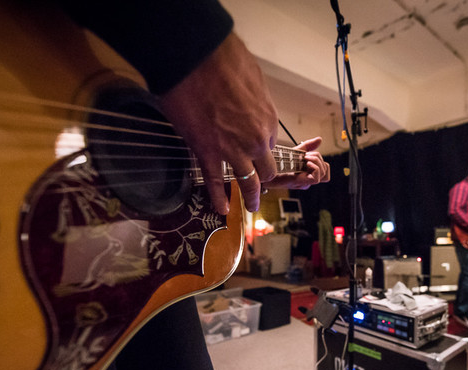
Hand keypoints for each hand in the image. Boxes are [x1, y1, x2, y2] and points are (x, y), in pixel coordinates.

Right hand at [157, 32, 278, 214]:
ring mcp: (233, 151)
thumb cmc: (226, 61)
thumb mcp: (253, 80)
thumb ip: (254, 101)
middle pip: (265, 167)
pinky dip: (219, 198)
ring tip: (252, 205)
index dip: (262, 147)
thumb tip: (248, 105)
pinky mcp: (208, 153)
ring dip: (251, 196)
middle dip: (263, 174)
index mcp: (269, 121)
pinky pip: (216, 182)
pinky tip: (223, 210)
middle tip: (260, 180)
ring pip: (248, 181)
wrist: (197, 59)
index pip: (270, 144)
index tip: (255, 149)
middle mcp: (256, 141)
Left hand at [265, 137, 330, 188]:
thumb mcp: (296, 152)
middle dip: (318, 158)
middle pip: (325, 169)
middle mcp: (308, 179)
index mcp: (307, 173)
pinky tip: (305, 163)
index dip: (321, 160)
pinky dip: (314, 168)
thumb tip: (320, 139)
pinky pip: (316, 179)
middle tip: (305, 155)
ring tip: (305, 158)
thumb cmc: (278, 163)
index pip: (325, 169)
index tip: (308, 154)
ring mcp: (305, 182)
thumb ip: (308, 146)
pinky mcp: (301, 183)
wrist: (266, 171)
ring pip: (323, 173)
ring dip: (316, 161)